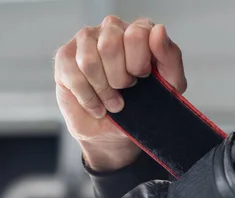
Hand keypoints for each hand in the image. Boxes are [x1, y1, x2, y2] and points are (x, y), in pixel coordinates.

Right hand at [54, 16, 186, 171]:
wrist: (115, 132)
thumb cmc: (142, 105)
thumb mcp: (169, 86)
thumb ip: (170, 57)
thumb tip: (158, 31)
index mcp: (139, 29)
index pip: (136, 33)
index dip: (138, 63)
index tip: (141, 78)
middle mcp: (111, 28)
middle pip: (109, 45)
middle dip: (119, 79)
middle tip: (124, 90)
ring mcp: (85, 40)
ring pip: (89, 61)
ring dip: (102, 90)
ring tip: (111, 102)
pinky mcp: (65, 58)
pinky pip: (73, 76)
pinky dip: (88, 99)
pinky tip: (96, 106)